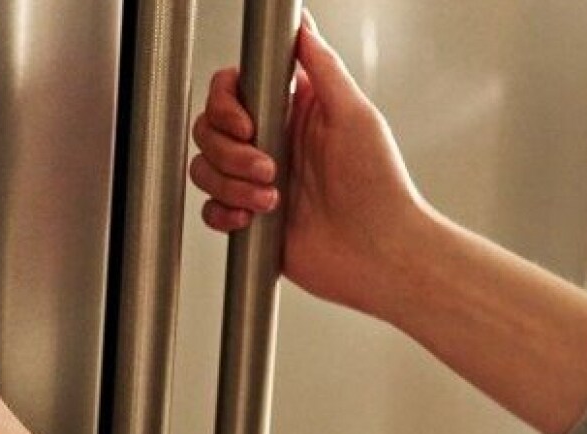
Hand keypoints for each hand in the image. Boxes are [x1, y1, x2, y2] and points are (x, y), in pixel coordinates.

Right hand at [190, 14, 435, 315]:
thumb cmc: (380, 189)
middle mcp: (273, 142)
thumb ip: (323, 66)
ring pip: (206, 168)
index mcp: (295, 111)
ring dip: (232, 184)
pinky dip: (225, 213)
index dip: (227, 104)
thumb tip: (302, 26)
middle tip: (270, 167)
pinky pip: (211, 209)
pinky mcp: (251, 217)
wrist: (379, 254)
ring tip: (272, 198)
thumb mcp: (355, 115)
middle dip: (231, 151)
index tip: (246, 123)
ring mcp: (258, 180)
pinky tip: (253, 218)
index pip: (234, 90)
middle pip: (210, 128)